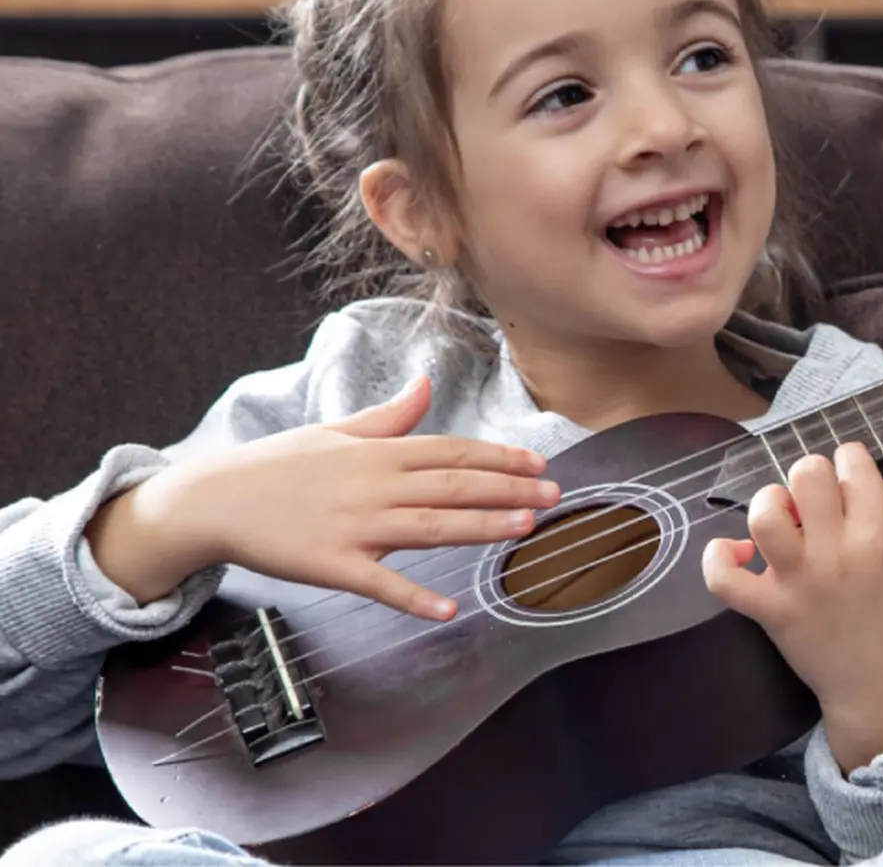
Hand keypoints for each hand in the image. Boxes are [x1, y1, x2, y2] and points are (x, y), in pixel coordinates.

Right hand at [85, 376, 558, 619]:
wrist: (214, 499)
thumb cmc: (278, 466)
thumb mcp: (335, 431)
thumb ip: (389, 417)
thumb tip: (425, 386)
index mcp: (379, 452)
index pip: (452, 450)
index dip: (499, 456)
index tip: (537, 462)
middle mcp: (375, 485)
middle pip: (454, 485)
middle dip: (509, 489)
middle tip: (554, 495)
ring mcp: (355, 525)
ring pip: (431, 526)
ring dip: (481, 527)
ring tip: (524, 528)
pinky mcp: (332, 564)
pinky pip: (380, 583)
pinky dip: (414, 596)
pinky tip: (448, 608)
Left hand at [702, 442, 882, 770]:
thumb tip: (869, 480)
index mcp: (877, 537)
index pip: (852, 463)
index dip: (847, 462)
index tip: (846, 478)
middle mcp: (836, 553)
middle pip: (806, 474)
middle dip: (809, 477)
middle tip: (815, 502)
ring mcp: (799, 582)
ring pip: (765, 514)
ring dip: (770, 504)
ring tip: (781, 520)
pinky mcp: (771, 611)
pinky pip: (724, 578)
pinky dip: (719, 557)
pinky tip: (736, 552)